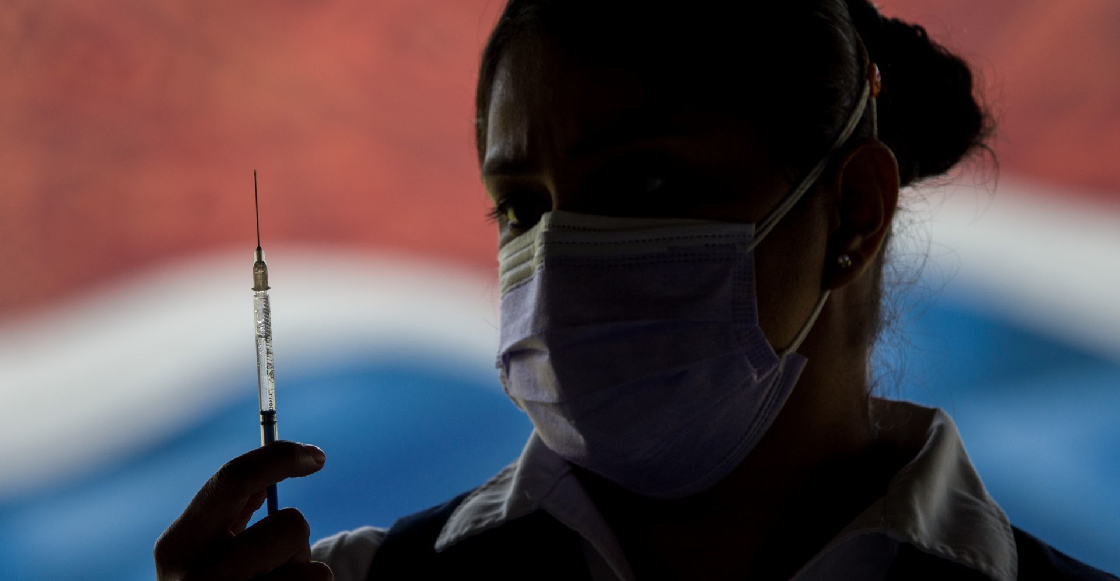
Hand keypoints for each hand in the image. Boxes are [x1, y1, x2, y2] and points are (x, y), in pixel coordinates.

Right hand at [154, 441, 331, 580]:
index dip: (281, 457)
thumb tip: (284, 461)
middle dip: (294, 535)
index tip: (316, 456)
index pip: (233, 479)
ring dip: (302, 569)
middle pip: (289, 524)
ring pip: (310, 563)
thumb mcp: (212, 548)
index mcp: (176, 548)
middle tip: (276, 558)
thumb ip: (232, 508)